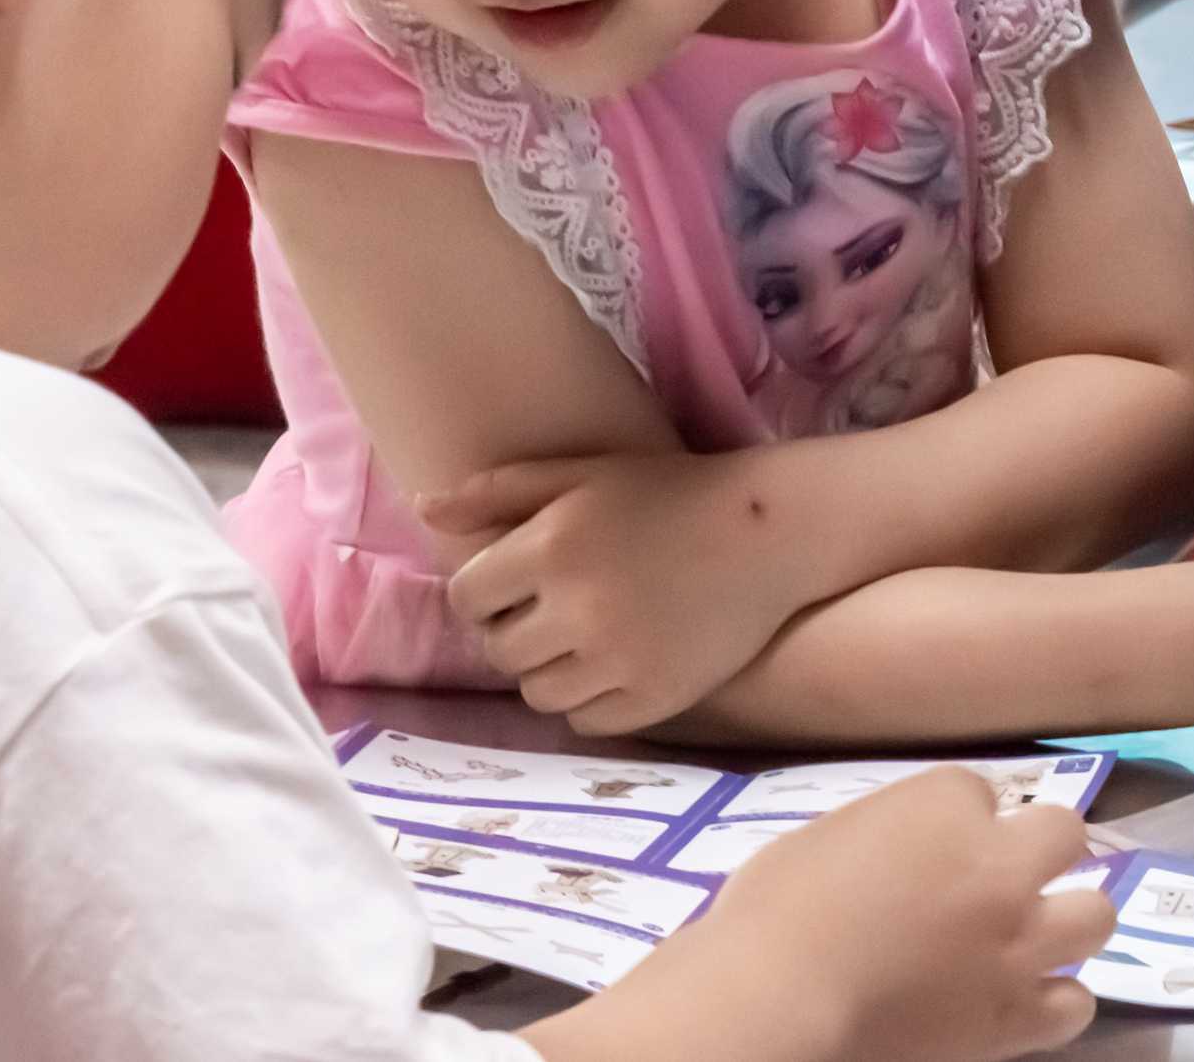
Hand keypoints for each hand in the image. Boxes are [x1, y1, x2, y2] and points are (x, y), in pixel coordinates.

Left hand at [428, 452, 809, 735]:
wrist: (770, 532)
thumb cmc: (667, 493)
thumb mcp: (582, 474)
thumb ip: (497, 491)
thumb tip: (424, 509)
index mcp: (552, 547)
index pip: (466, 598)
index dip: (484, 592)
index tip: (514, 582)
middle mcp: (579, 609)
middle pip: (498, 651)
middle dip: (513, 630)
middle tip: (553, 607)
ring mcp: (619, 659)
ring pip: (537, 693)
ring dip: (547, 668)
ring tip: (584, 634)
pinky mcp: (655, 697)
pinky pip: (586, 719)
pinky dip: (590, 697)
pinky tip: (616, 660)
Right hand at [679, 770, 1113, 1061]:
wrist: (777, 999)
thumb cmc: (773, 911)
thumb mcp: (824, 837)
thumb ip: (882, 836)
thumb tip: (896, 859)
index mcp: (945, 805)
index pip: (981, 791)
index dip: (958, 819)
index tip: (930, 844)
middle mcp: (1001, 865)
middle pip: (1064, 833)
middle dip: (1038, 848)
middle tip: (1005, 876)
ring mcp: (1017, 942)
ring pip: (1095, 915)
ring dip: (1068, 919)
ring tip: (1036, 934)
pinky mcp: (1014, 1015)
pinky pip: (1075, 1005)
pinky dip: (1056, 999)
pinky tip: (1027, 997)